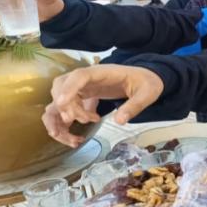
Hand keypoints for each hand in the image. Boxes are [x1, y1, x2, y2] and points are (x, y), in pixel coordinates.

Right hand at [47, 64, 163, 145]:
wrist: (145, 80)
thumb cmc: (145, 83)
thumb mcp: (147, 94)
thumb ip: (134, 106)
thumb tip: (119, 121)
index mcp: (103, 72)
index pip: (80, 75)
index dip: (69, 88)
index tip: (61, 103)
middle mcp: (88, 78)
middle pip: (61, 86)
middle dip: (66, 107)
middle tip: (85, 121)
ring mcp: (82, 87)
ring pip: (58, 100)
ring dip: (61, 118)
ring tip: (79, 133)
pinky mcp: (82, 97)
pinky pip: (64, 109)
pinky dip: (65, 123)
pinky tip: (80, 133)